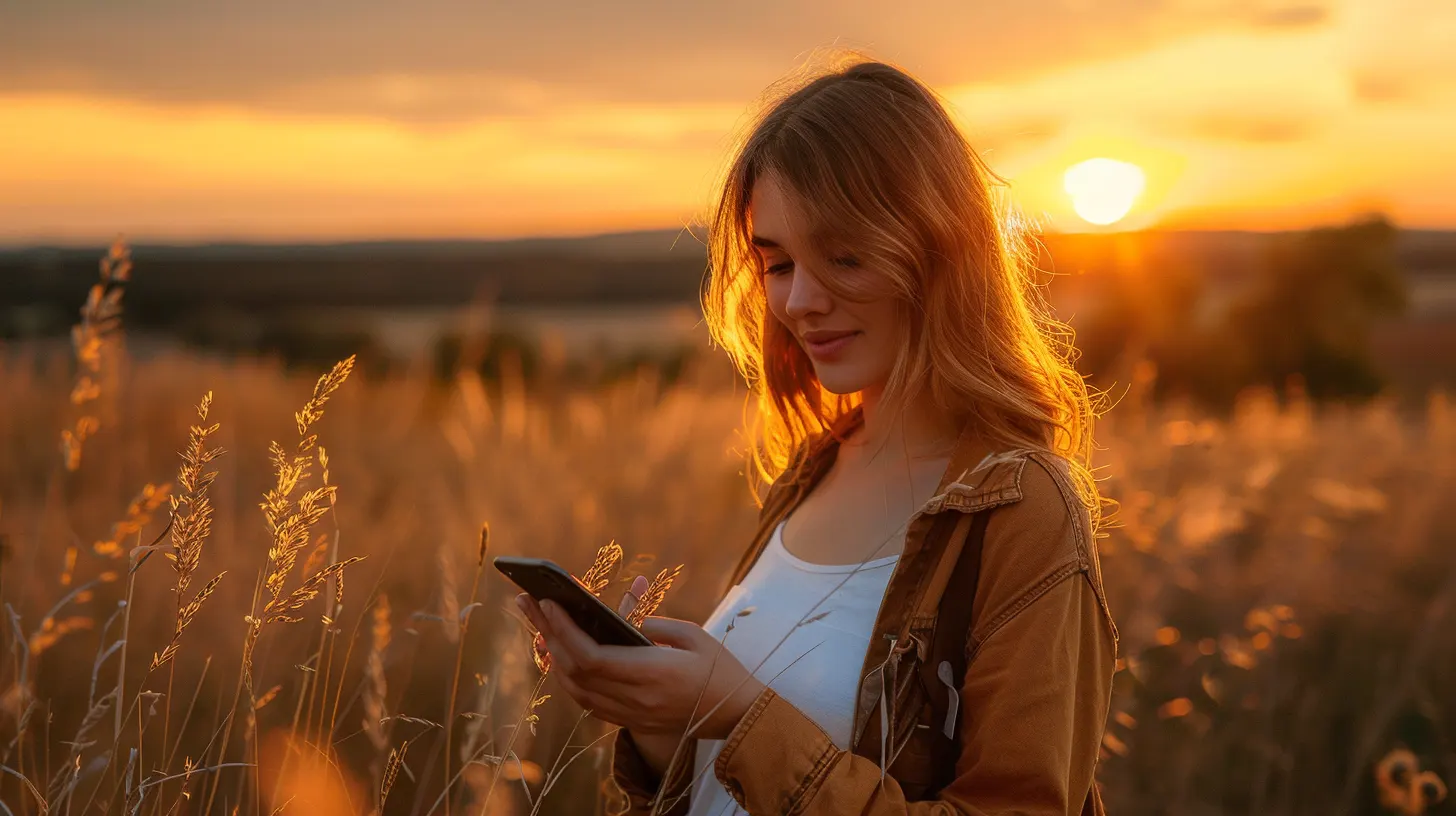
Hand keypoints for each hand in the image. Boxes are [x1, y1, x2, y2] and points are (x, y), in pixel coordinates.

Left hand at [514, 580, 764, 741]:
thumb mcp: (694, 636)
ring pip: (575, 689)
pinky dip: (568, 675)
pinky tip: (560, 653)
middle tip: (528, 602)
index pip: (591, 657)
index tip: (548, 602)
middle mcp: (635, 699)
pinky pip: (587, 700)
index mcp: (652, 674)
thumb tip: (621, 615)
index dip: (563, 630)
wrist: (737, 716)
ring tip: (539, 624)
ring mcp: (630, 714)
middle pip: (575, 670)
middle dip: (547, 633)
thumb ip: (654, 624)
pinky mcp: (630, 720)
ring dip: (552, 655)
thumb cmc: (720, 670)